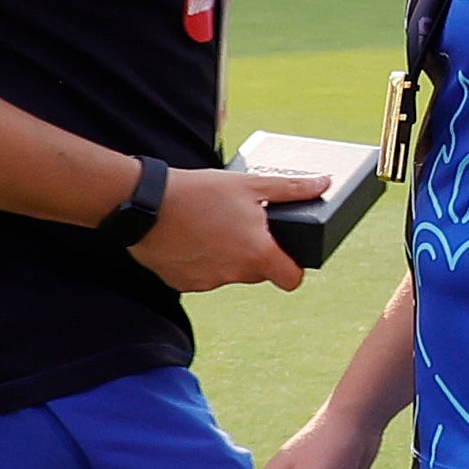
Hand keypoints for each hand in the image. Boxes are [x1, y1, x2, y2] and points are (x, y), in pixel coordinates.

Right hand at [130, 172, 302, 296]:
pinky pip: (203, 276)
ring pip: (230, 273)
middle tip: (241, 224)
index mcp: (257, 254)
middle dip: (256, 253)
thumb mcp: (249, 184)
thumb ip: (290, 189)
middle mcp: (235, 275)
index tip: (284, 253)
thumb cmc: (199, 192)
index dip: (293, 268)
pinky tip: (191, 237)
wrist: (145, 204)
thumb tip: (323, 184)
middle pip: (259, 273)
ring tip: (212, 225)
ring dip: (228, 256)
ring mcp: (208, 282)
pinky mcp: (183, 284)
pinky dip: (202, 261)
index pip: (292, 280)